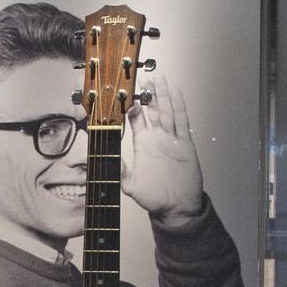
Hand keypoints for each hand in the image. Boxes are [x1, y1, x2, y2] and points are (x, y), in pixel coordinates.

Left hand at [122, 77, 204, 219]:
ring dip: (162, 95)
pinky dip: (179, 106)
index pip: (135, 118)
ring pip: (167, 111)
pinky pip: (182, 122)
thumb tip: (102, 159)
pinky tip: (176, 93)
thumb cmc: (153, 198)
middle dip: (147, 94)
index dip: (130, 105)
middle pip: (152, 110)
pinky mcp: (185, 144)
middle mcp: (157, 138)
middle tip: (142, 77)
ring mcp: (171, 140)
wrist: (176, 208)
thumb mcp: (129, 185)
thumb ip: (117, 170)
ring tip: (158, 78)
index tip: (123, 92)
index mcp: (143, 144)